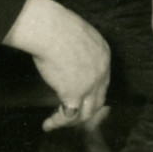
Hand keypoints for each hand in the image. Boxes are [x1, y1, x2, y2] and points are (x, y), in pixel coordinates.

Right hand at [2, 0, 109, 130]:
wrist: (53, 31)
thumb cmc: (57, 27)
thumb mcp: (75, 35)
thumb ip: (75, 47)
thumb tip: (62, 51)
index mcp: (104, 54)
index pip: (103, 79)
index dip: (92, 91)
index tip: (79, 98)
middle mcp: (102, 71)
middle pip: (99, 98)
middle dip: (86, 110)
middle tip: (71, 115)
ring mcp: (90, 84)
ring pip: (87, 111)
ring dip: (72, 121)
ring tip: (55, 123)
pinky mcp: (74, 94)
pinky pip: (69, 115)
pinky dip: (58, 122)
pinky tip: (48, 124)